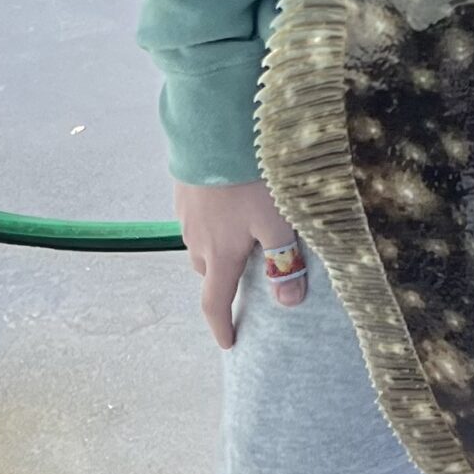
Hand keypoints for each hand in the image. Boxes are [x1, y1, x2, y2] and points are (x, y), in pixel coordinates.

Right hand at [175, 181, 306, 350]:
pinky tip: (229, 200)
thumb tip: (289, 302)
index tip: (228, 341)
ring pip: (202, 242)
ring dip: (218, 245)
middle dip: (225, 277)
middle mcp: (197, 239)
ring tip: (243, 228)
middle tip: (249, 269)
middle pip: (208, 271)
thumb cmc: (250, 179)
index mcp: (220, 254)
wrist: (212, 131)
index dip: (221, 325)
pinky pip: (197, 217)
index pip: (215, 301)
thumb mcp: (277, 221)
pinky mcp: (183, 191)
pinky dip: (212, 220)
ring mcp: (186, 214)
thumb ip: (284, 261)